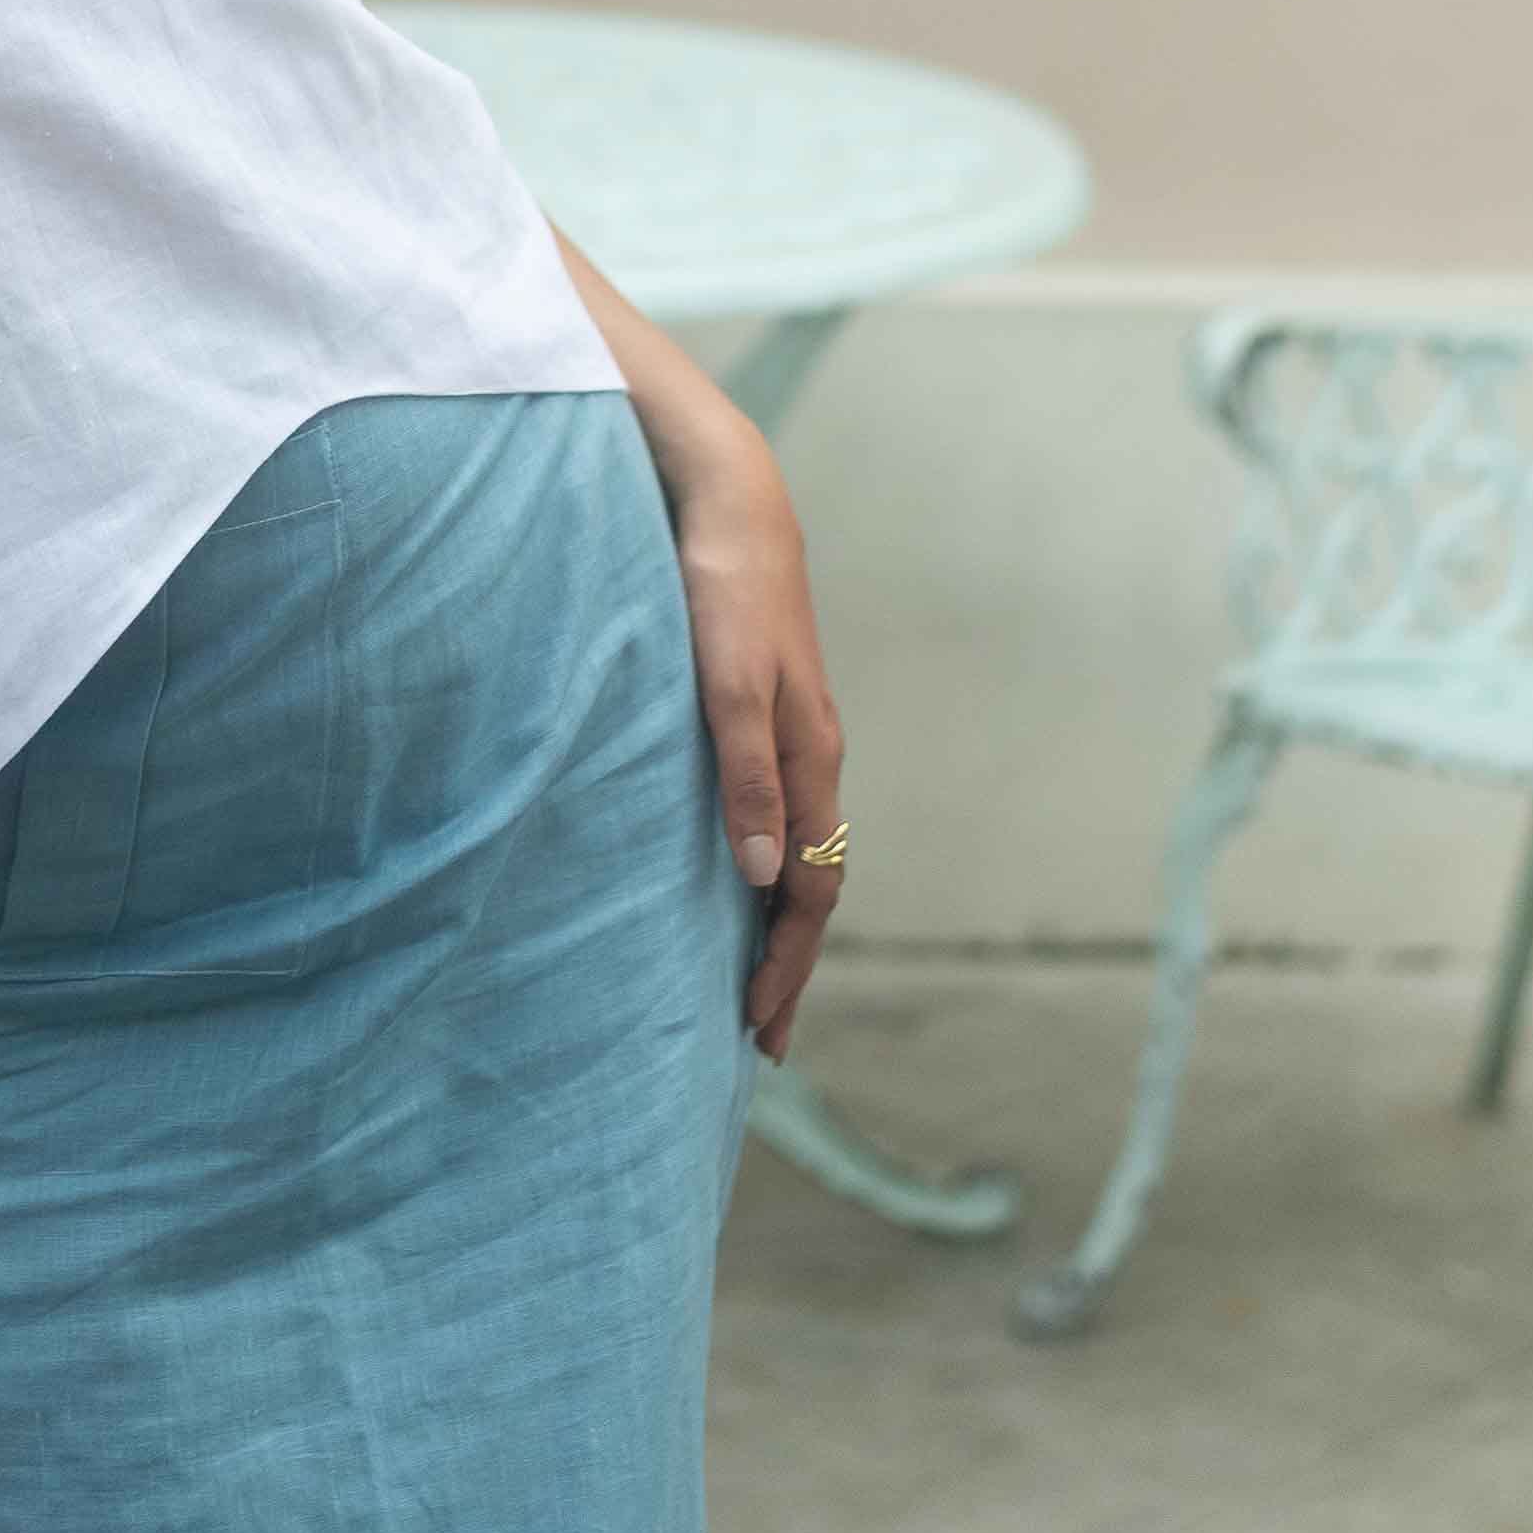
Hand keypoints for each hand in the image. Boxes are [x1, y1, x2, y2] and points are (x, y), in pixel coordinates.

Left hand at [667, 455, 847, 1064]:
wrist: (728, 495)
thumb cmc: (720, 584)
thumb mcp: (726, 682)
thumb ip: (743, 773)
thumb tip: (759, 878)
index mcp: (812, 759)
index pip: (813, 889)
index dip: (788, 961)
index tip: (757, 1027)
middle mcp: (810, 754)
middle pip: (811, 881)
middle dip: (789, 962)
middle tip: (760, 1036)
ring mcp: (789, 731)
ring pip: (794, 848)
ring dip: (775, 919)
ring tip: (746, 975)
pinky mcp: (759, 707)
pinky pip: (773, 811)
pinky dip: (760, 864)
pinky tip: (730, 874)